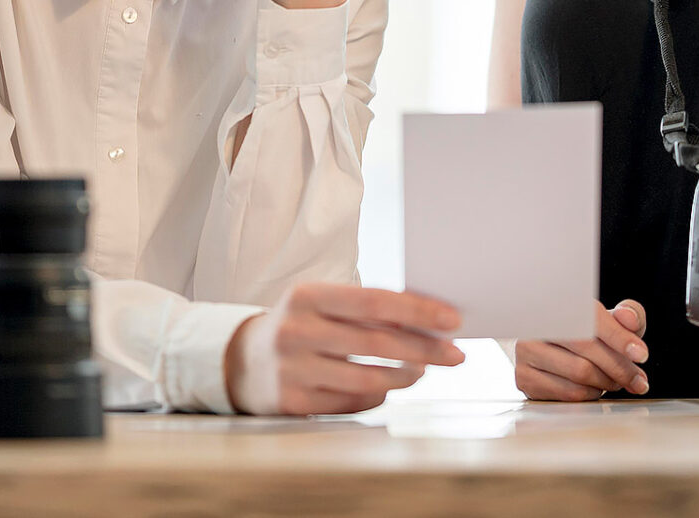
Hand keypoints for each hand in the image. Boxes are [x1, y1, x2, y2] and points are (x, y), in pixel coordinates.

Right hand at [223, 283, 464, 415]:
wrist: (243, 362)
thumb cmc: (298, 327)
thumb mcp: (319, 305)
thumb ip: (363, 309)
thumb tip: (427, 319)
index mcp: (306, 296)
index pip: (374, 301)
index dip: (417, 310)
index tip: (451, 319)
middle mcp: (297, 331)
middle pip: (378, 342)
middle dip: (425, 348)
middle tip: (455, 353)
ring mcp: (294, 370)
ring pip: (370, 378)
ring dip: (406, 376)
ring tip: (422, 370)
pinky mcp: (294, 402)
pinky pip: (354, 402)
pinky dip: (379, 395)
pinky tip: (386, 387)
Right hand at [513, 299, 650, 400]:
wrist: (543, 345)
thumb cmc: (581, 332)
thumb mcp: (608, 319)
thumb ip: (627, 315)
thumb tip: (629, 319)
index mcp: (558, 300)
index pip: (591, 318)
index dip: (619, 337)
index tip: (641, 354)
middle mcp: (537, 322)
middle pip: (587, 348)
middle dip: (620, 367)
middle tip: (638, 379)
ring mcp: (526, 351)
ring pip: (580, 373)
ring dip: (607, 382)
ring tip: (616, 381)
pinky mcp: (524, 377)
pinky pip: (568, 393)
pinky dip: (590, 394)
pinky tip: (595, 388)